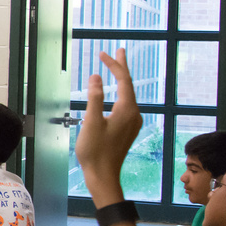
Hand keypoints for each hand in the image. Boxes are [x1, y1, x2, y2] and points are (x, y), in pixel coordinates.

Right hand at [76, 48, 141, 203]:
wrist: (103, 174)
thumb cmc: (95, 151)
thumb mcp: (91, 122)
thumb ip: (94, 98)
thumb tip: (96, 77)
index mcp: (127, 110)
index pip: (122, 80)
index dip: (113, 65)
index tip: (102, 54)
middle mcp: (134, 114)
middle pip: (128, 85)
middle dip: (121, 68)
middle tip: (118, 51)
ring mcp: (132, 122)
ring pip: (127, 95)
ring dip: (120, 80)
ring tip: (115, 68)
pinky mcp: (127, 129)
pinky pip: (125, 104)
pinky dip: (119, 93)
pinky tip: (114, 94)